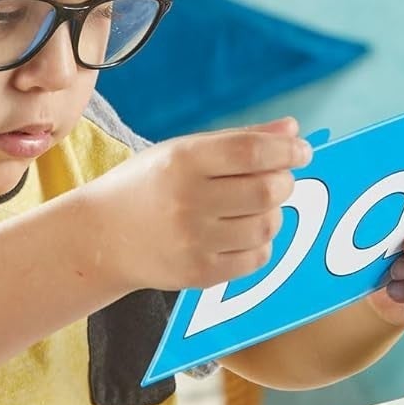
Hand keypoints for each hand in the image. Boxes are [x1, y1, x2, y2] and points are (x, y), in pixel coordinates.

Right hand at [79, 118, 310, 293]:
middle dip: (285, 182)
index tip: (302, 151)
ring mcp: (193, 241)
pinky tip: (243, 231)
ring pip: (267, 225)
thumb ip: (240, 139)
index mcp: (183, 161)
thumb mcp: (184, 150)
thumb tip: (292, 131)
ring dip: (273, 212)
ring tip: (255, 205)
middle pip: (266, 190)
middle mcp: (188, 201)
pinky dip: (261, 242)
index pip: (250, 152)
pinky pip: (256, 258)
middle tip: (279, 178)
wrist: (101, 237)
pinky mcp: (199, 273)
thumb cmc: (149, 185)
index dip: (287, 151)